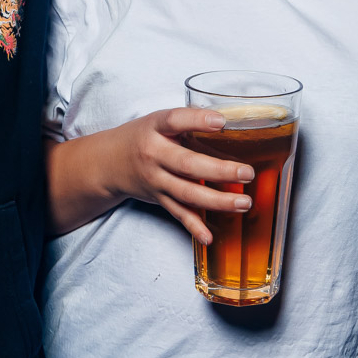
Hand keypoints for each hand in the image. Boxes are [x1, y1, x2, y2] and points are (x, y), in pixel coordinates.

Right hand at [106, 107, 253, 243]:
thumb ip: (189, 123)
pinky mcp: (159, 199)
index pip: (174, 120)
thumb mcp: (159, 121)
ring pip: (187, 193)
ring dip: (216, 201)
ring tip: (243, 202)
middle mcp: (153, 155)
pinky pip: (178, 214)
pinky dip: (193, 227)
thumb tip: (233, 123)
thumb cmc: (143, 137)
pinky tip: (209, 236)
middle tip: (247, 173)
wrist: (109, 163)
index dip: (197, 120)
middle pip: (187, 164)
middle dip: (219, 171)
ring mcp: (156, 180)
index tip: (221, 122)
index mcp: (155, 128)